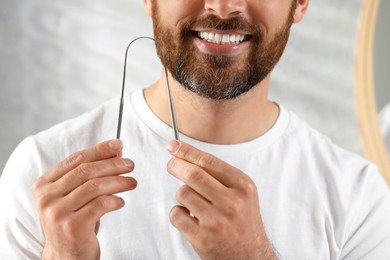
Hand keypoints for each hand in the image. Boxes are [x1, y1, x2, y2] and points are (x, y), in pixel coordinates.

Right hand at [32, 139, 136, 259]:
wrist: (66, 256)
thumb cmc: (73, 222)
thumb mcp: (76, 196)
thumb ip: (90, 174)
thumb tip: (116, 152)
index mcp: (44, 185)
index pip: (75, 159)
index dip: (99, 150)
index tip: (118, 145)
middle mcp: (46, 197)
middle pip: (86, 171)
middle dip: (113, 164)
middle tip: (130, 164)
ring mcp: (58, 212)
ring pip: (95, 186)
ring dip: (119, 181)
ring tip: (132, 182)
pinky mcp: (72, 226)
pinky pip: (101, 204)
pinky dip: (115, 200)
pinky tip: (120, 201)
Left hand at [166, 140, 276, 259]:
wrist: (251, 256)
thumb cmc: (243, 221)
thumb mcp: (242, 193)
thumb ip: (219, 175)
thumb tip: (186, 156)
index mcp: (243, 186)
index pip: (209, 161)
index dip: (187, 151)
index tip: (173, 146)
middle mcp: (232, 203)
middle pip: (193, 174)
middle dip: (176, 165)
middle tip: (172, 165)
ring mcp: (217, 222)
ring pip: (183, 193)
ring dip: (182, 194)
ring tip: (192, 202)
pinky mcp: (203, 239)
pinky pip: (177, 215)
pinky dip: (178, 213)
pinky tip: (189, 217)